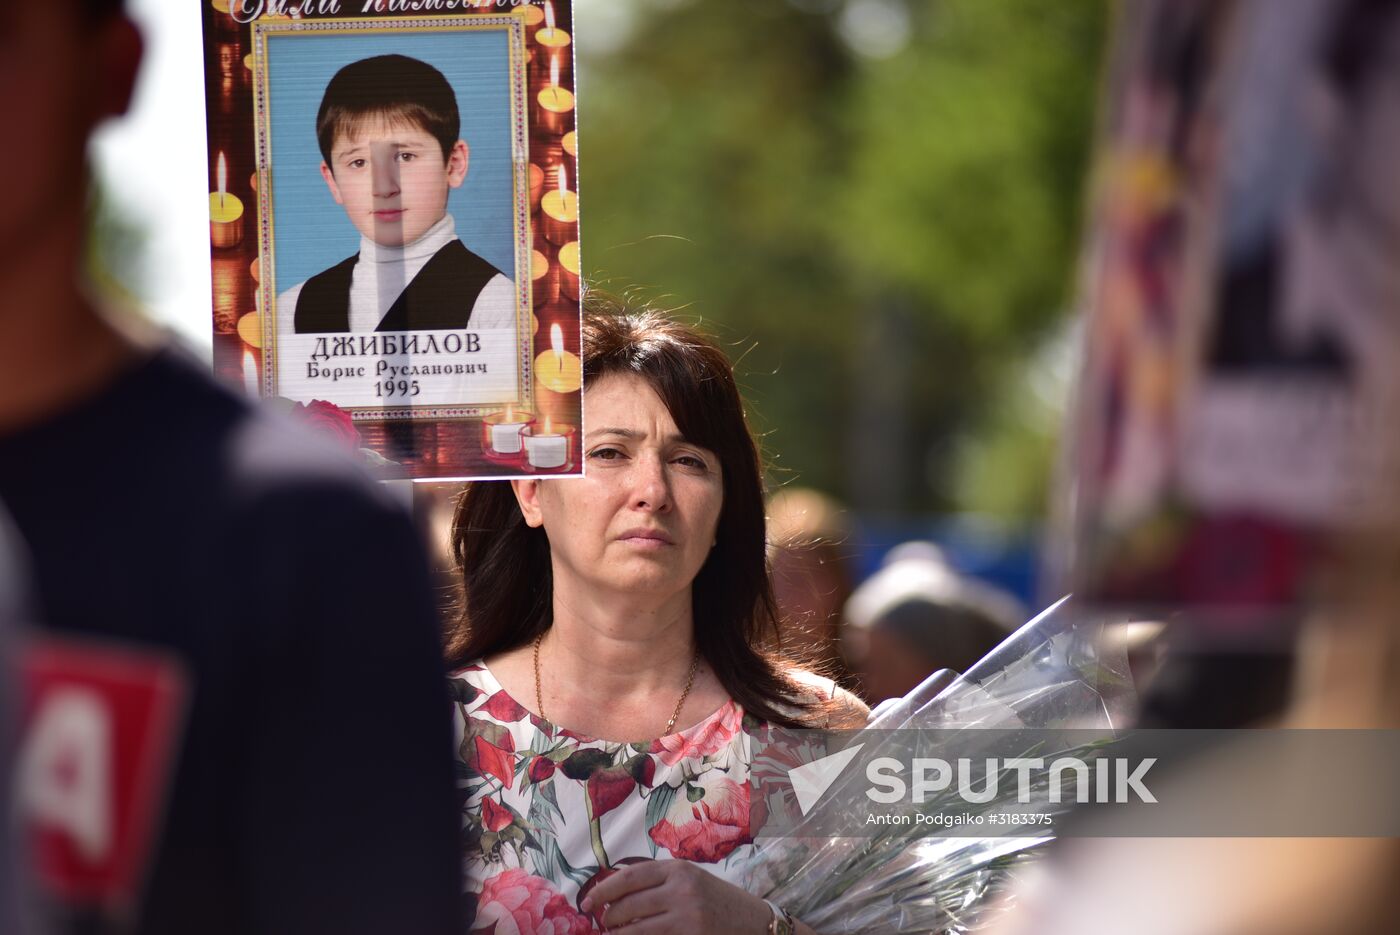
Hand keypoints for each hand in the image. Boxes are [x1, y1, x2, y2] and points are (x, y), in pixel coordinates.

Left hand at [579, 859, 771, 932]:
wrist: (754, 922)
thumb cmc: (718, 900)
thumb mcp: (691, 880)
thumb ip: (659, 882)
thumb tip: (615, 894)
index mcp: (678, 869)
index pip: (629, 876)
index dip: (602, 890)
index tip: (587, 902)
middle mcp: (681, 889)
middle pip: (628, 904)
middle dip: (609, 918)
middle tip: (602, 924)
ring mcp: (687, 916)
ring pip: (636, 929)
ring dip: (619, 934)